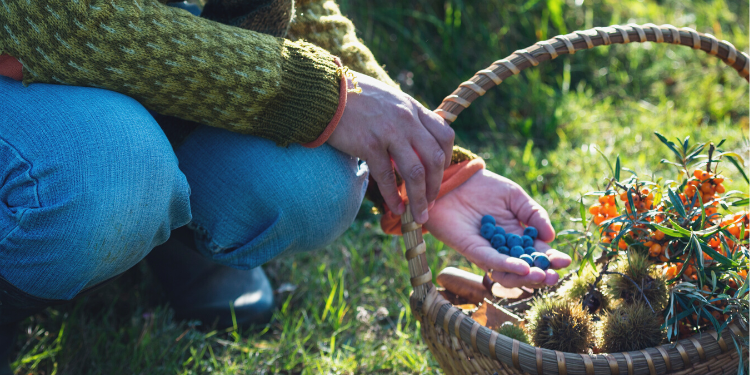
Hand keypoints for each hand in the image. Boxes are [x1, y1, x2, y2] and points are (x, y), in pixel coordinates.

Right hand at [326, 72, 453, 223]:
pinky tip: (396, 208)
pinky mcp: (370, 145)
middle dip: (436, 185)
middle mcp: (407, 120)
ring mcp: (390, 132)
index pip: (444, 135)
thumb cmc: (353, 97)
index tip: (440, 172)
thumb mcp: (388, 100)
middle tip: (431, 201)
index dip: (447, 158)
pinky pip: (387, 177)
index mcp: (413, 108)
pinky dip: (393, 196)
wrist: (326, 93)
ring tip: (419, 214)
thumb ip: (404, 118)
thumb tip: (410, 142)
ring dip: (419, 198)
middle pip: (435, 158)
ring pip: (416, 172)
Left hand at [423, 169, 571, 288]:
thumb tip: (551, 236)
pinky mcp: (472, 250)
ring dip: (525, 277)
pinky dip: (507, 266)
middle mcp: (504, 248)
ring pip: (508, 273)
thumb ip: (534, 214)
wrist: (455, 180)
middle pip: (525, 269)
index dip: (552, 259)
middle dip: (541, 275)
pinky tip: (522, 267)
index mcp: (518, 236)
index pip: (538, 253)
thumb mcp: (515, 197)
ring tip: (540, 275)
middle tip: (554, 276)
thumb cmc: (484, 187)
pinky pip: (491, 261)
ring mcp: (488, 251)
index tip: (566, 261)